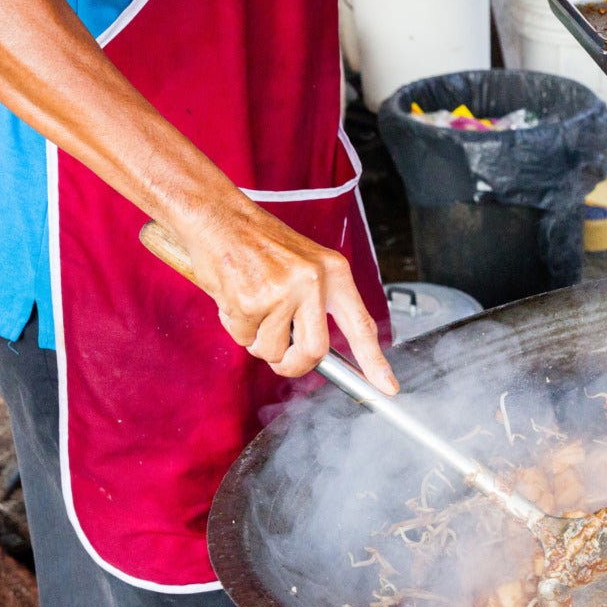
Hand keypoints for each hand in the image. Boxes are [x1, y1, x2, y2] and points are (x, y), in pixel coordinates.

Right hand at [173, 202, 397, 394]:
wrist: (218, 217)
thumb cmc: (259, 244)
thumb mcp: (304, 265)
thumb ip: (317, 304)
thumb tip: (319, 353)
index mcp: (333, 271)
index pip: (361, 325)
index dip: (374, 362)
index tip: (388, 388)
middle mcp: (313, 282)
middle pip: (315, 352)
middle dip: (294, 365)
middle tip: (281, 357)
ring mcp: (281, 292)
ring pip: (273, 350)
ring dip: (258, 341)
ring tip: (251, 306)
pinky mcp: (250, 301)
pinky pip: (244, 338)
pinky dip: (236, 327)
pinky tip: (233, 297)